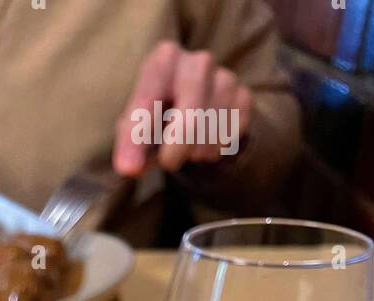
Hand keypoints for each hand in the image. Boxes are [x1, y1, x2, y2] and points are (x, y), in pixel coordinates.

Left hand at [112, 41, 252, 176]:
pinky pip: (230, 136)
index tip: (129, 168)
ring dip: (196, 151)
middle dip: (177, 148)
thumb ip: (130, 143)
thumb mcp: (136, 124)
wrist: (196, 109)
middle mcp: (198, 62)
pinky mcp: (244, 97)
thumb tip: (130, 167)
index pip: (149, 98)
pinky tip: (205, 142)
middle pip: (191, 116)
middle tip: (168, 163)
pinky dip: (215, 149)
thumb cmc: (158, 115)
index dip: (138, 136)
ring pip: (213, 131)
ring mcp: (226, 78)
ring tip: (187, 147)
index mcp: (164, 59)